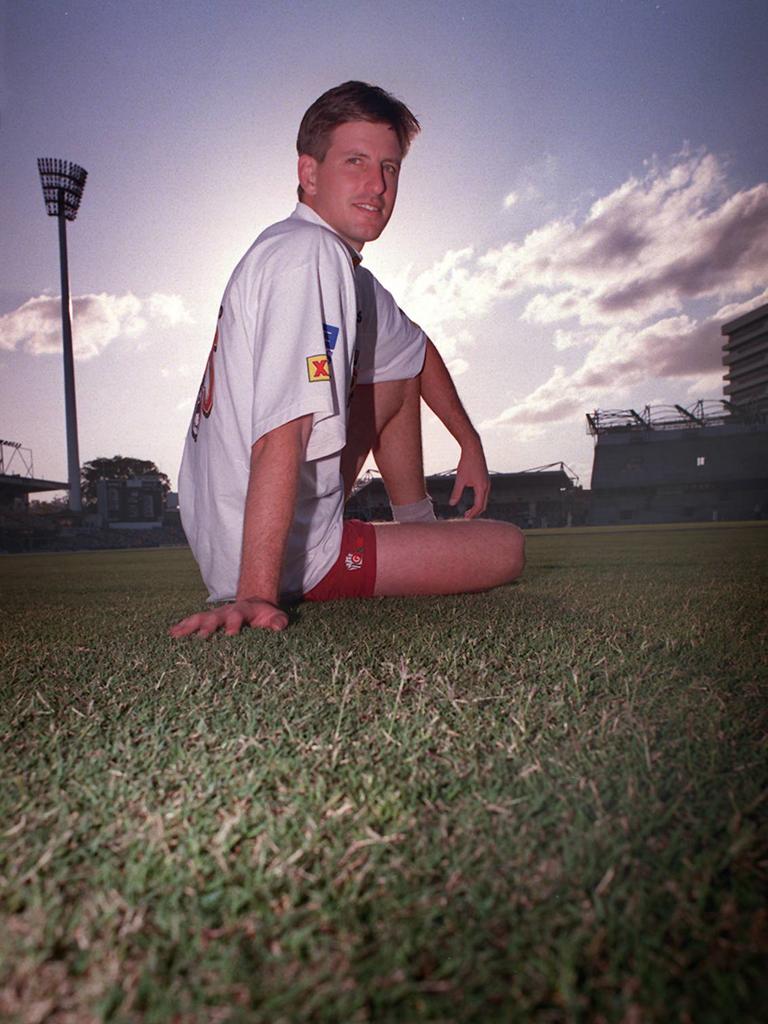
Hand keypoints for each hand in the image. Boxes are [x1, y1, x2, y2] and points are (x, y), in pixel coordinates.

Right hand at [169, 598, 287, 637]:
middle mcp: (225, 611)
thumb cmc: (264, 614)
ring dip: (189, 626)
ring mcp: (214, 614)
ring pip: (199, 618)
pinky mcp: (207, 619)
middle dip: (208, 626)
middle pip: (215, 617)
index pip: (237, 617)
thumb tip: (279, 626)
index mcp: (242, 611)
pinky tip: (171, 634)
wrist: (254, 603)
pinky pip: (193, 622)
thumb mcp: (274, 616)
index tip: (230, 635)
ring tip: (176, 635)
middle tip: (201, 638)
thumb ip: (278, 621)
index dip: (234, 624)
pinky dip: (182, 627)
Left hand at [449, 439, 489, 518]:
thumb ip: (456, 493)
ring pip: (484, 500)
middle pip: (483, 505)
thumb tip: (452, 504)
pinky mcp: (485, 480)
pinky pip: (484, 494)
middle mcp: (487, 486)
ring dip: (477, 507)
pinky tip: (472, 501)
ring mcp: (487, 483)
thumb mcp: (460, 479)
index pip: (479, 506)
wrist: (473, 449)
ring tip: (468, 512)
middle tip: (466, 518)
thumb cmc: (467, 463)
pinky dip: (479, 500)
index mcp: (481, 487)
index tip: (465, 518)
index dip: (472, 514)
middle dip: (475, 513)